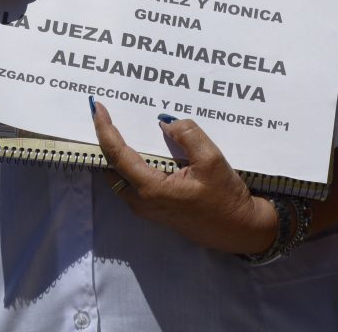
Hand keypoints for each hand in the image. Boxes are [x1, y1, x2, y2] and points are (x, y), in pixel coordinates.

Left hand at [91, 100, 275, 254]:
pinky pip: (130, 182)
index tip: (98, 107)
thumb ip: (187, 135)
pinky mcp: (153, 209)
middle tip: (104, 113)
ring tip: (115, 126)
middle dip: (105, 138)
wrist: (239, 231)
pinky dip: (127, 162)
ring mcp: (146, 208)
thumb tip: (163, 122)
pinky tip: (136, 147)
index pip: (117, 155)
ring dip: (115, 151)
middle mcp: (142, 201)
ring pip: (118, 175)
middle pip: (111, 165)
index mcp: (151, 189)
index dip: (105, 129)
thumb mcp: (212, 160)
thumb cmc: (227, 198)